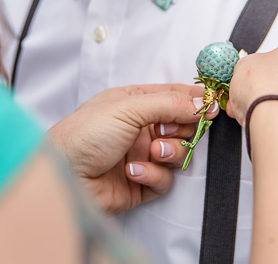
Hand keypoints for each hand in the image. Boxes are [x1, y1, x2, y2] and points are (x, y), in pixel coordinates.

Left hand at [48, 84, 217, 214]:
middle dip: (182, 129)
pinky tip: (132, 171)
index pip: (173, 95)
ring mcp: (140, 155)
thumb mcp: (129, 108)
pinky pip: (164, 179)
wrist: (64, 176)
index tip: (213, 106)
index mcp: (133, 101)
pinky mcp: (141, 183)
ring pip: (177, 153)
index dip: (194, 100)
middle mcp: (139, 127)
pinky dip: (153, 175)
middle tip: (170, 129)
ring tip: (150, 151)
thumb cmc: (85, 134)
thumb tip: (204, 103)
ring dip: (168, 152)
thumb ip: (170, 103)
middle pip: (182, 126)